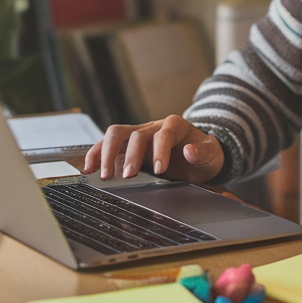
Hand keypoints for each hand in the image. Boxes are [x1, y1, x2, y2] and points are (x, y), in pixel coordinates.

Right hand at [83, 116, 224, 184]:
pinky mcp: (127, 145)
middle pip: (135, 133)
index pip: (163, 134)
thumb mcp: (212, 154)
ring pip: (116, 134)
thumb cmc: (204, 153)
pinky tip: (90, 169)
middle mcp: (153, 127)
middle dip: (131, 155)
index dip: (160, 151)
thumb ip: (203, 152)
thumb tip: (189, 150)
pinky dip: (96, 154)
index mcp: (174, 126)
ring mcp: (138, 134)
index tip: (159, 170)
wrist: (198, 154)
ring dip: (108, 153)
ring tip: (105, 175)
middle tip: (128, 176)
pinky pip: (107, 145)